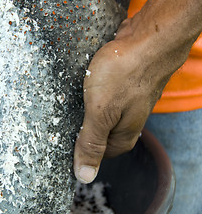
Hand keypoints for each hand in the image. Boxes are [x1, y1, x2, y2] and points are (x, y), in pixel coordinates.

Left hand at [73, 0, 201, 183]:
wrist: (149, 37)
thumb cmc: (125, 73)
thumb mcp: (101, 112)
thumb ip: (91, 142)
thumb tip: (84, 176)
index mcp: (124, 133)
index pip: (101, 152)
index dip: (83, 149)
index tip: (65, 141)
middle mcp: (129, 118)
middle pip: (102, 131)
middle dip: (84, 126)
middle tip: (63, 116)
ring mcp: (128, 98)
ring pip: (104, 109)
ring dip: (88, 105)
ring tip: (71, 97)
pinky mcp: (125, 80)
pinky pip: (106, 90)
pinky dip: (94, 88)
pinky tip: (84, 80)